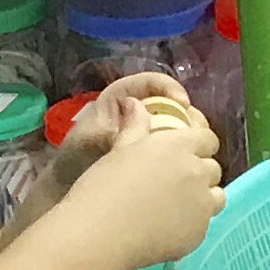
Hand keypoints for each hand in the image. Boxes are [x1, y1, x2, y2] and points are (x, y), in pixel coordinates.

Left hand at [48, 70, 206, 186]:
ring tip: (198, 152)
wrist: (71, 187)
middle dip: (189, 116)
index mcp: (122, 98)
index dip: (170, 88)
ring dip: (193, 137)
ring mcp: (153, 135)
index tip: (183, 104)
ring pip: (183, 128)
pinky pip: (181, 150)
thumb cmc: (76, 158)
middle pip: (175, 105)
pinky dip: (189, 156)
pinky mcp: (160, 156)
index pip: (152, 83)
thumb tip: (138, 134)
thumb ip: (112, 135)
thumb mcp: (89, 143)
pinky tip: (193, 167)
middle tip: (197, 132)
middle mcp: (142, 113)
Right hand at [56, 93, 222, 268]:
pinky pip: (205, 223)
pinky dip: (193, 222)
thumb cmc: (102, 186)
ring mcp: (202, 204)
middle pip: (213, 168)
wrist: (100, 234)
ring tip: (178, 205)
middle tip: (175, 182)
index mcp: (178, 146)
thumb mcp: (118, 149)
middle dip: (199, 172)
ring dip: (204, 197)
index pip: (207, 139)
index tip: (184, 153)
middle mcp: (196, 172)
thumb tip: (136, 104)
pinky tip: (169, 227)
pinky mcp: (199, 233)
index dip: (198, 145)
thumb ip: (135, 126)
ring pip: (217, 197)